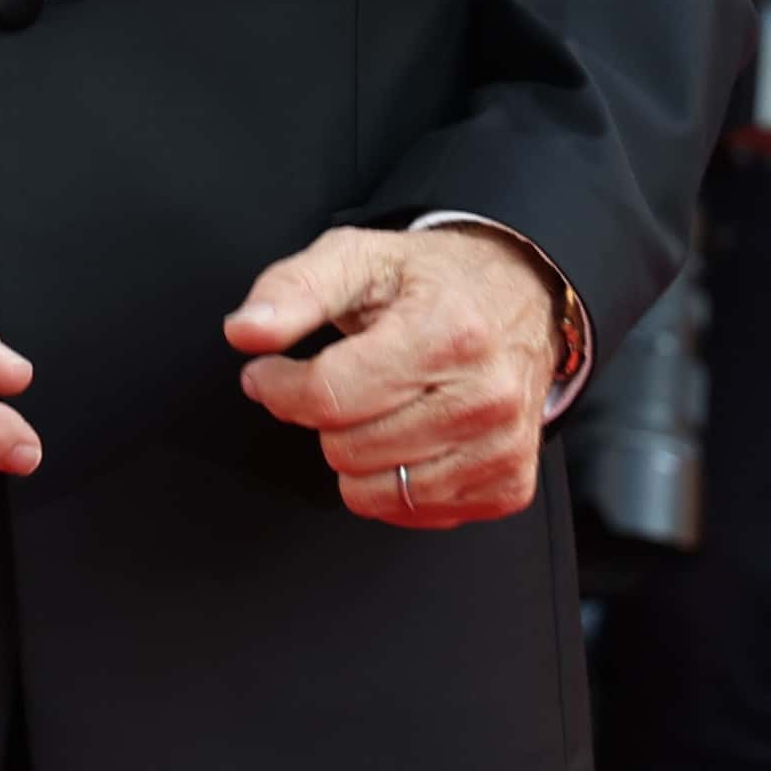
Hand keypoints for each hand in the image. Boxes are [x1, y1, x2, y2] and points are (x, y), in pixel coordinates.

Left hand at [228, 226, 560, 530]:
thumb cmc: (435, 281)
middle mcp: (484, 396)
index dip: (277, 388)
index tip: (267, 375)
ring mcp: (501, 448)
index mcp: (446, 333)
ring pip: (373, 492)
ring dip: (355, 454)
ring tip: (377, 407)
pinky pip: (412, 513)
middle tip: (340, 382)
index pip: (328, 396)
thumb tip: (245, 331)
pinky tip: (408, 435)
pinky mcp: (509, 485)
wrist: (526, 297)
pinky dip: (394, 483)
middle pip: (346, 449)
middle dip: (324, 417)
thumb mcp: (358, 257)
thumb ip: (293, 289)